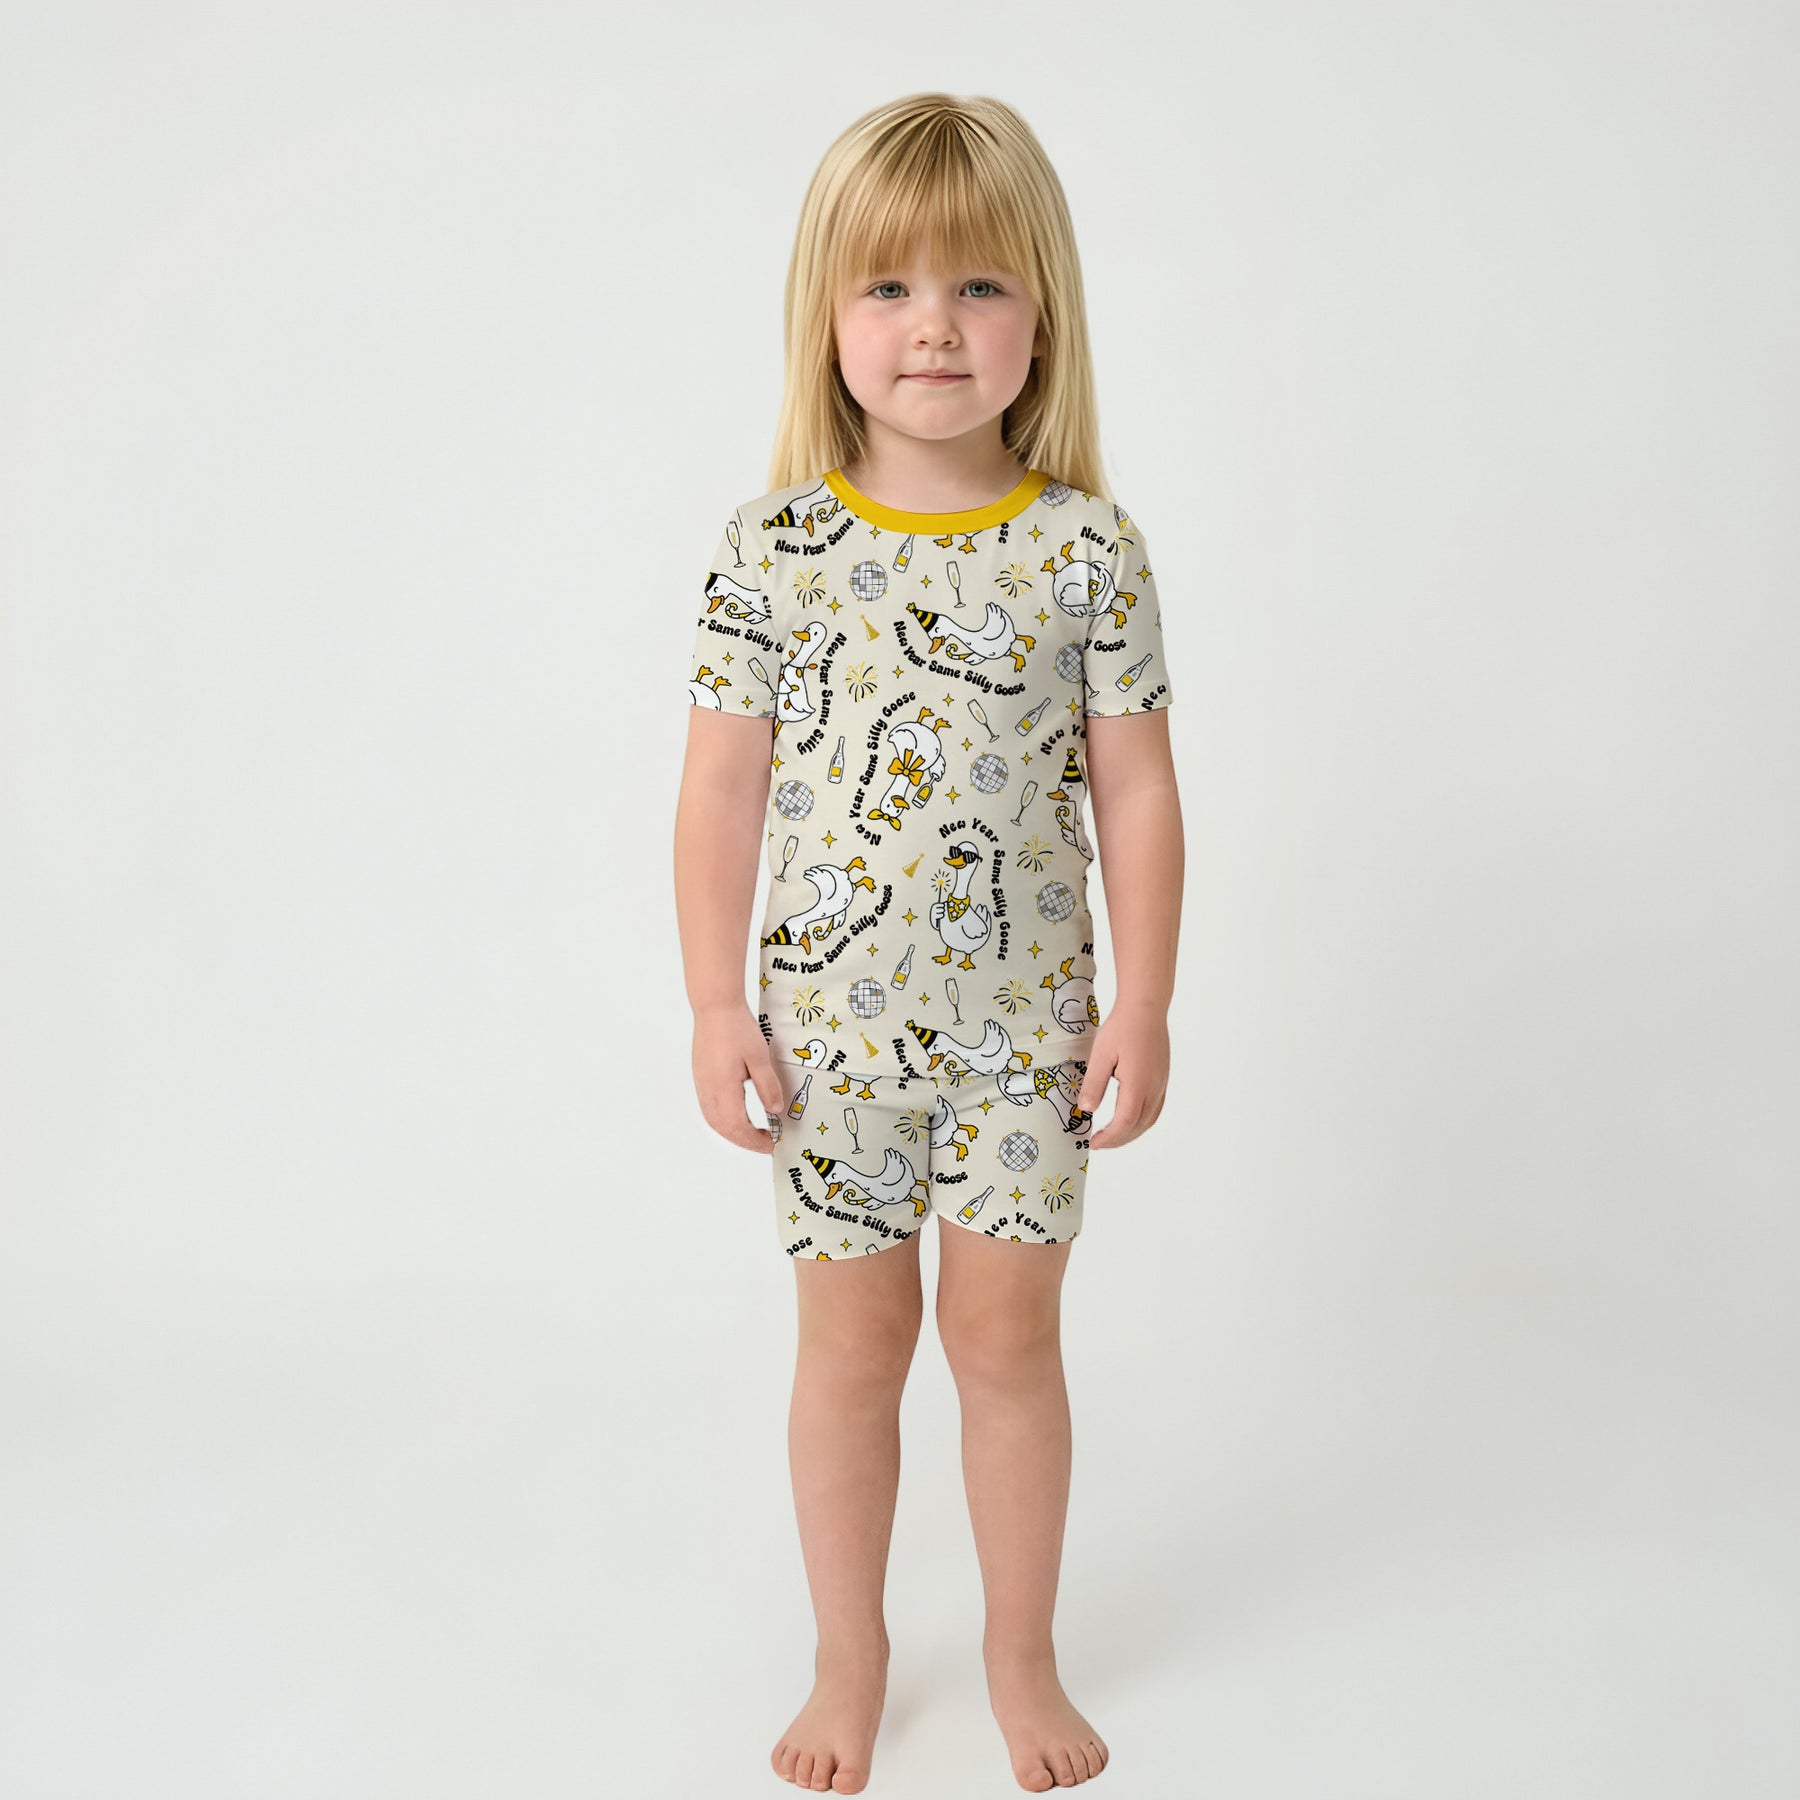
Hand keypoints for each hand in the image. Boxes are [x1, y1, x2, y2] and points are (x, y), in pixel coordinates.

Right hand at [692, 1002, 785, 1151]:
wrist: (715, 1007)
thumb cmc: (737, 1028)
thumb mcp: (760, 1057)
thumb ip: (767, 1086)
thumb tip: (775, 1111)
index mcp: (723, 1089)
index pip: (738, 1127)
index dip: (755, 1141)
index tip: (771, 1144)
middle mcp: (708, 1091)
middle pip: (724, 1128)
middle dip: (745, 1140)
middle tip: (766, 1142)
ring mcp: (702, 1085)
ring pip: (714, 1120)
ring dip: (733, 1132)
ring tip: (754, 1133)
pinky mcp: (701, 1078)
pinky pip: (709, 1109)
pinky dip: (724, 1120)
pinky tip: (737, 1115)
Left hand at [1075, 1003, 1169, 1148]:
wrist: (1146, 1007)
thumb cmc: (1121, 1027)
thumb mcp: (1100, 1055)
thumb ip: (1094, 1084)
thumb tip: (1086, 1110)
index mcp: (1138, 1085)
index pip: (1125, 1123)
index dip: (1109, 1138)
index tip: (1093, 1143)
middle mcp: (1154, 1088)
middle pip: (1139, 1126)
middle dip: (1119, 1139)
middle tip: (1099, 1143)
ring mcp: (1161, 1083)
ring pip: (1150, 1119)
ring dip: (1132, 1132)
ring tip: (1113, 1135)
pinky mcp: (1163, 1078)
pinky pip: (1156, 1108)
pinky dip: (1142, 1121)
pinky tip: (1130, 1118)